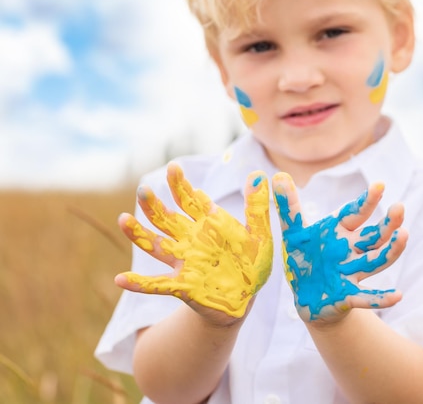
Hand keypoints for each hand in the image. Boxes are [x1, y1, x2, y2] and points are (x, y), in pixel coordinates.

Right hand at [115, 163, 272, 319]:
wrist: (247, 297)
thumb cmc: (252, 263)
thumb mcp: (260, 234)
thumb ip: (257, 207)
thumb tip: (259, 175)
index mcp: (207, 224)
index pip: (189, 199)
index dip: (180, 184)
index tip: (174, 168)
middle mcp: (190, 239)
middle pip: (166, 218)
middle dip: (153, 204)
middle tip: (143, 190)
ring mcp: (184, 261)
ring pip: (156, 245)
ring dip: (139, 234)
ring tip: (123, 219)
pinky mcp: (182, 285)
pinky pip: (156, 284)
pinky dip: (139, 283)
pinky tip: (120, 279)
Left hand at [272, 173, 407, 322]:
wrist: (306, 296)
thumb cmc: (304, 258)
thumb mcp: (293, 232)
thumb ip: (288, 206)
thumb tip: (278, 175)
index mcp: (339, 231)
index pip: (355, 213)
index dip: (367, 201)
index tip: (380, 185)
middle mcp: (351, 250)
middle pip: (374, 236)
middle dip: (388, 223)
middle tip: (400, 207)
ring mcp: (352, 273)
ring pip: (376, 260)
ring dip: (391, 251)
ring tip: (404, 236)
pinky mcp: (349, 296)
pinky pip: (367, 297)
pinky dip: (381, 298)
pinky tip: (398, 296)